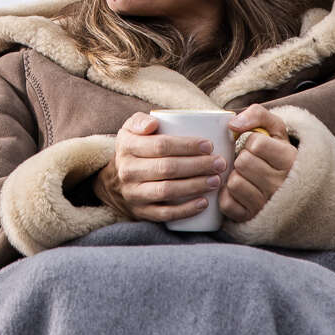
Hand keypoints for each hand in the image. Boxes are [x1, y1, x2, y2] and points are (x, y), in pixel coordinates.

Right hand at [92, 111, 228, 222]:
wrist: (115, 182)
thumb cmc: (136, 150)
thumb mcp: (131, 130)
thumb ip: (141, 120)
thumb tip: (154, 123)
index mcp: (126, 146)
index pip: (160, 145)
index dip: (187, 145)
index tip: (209, 145)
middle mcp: (127, 171)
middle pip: (167, 168)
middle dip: (198, 165)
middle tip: (219, 164)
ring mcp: (133, 193)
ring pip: (166, 190)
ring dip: (195, 186)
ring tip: (215, 181)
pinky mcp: (140, 212)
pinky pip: (164, 213)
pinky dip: (186, 210)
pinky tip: (204, 203)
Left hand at [219, 105, 297, 221]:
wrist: (292, 189)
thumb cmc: (277, 154)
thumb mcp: (275, 129)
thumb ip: (257, 115)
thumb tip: (233, 124)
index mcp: (290, 160)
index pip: (256, 144)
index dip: (250, 141)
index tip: (256, 146)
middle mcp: (282, 185)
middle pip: (243, 162)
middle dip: (241, 158)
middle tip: (249, 161)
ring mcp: (267, 204)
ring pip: (234, 182)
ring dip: (234, 176)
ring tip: (245, 176)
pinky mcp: (251, 218)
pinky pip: (226, 203)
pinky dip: (227, 195)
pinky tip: (239, 191)